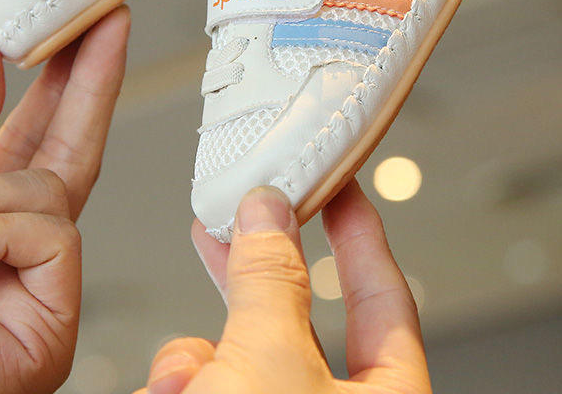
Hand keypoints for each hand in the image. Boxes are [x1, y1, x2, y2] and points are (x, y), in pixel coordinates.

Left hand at [0, 7, 129, 393]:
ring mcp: (33, 283)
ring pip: (49, 192)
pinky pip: (51, 235)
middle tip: (106, 22)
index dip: (60, 81)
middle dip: (89, 84)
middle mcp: (10, 247)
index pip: (33, 136)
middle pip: (71, 152)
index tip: (78, 29)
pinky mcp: (49, 320)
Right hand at [137, 181, 430, 393]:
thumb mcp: (272, 365)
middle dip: (253, 270)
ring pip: (234, 352)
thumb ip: (270, 282)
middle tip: (240, 216)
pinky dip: (177, 384)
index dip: (360, 233)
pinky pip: (200, 383)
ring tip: (182, 378)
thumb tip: (266, 211)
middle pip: (293, 314)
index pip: (384, 296)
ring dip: (195, 356)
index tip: (341, 186)